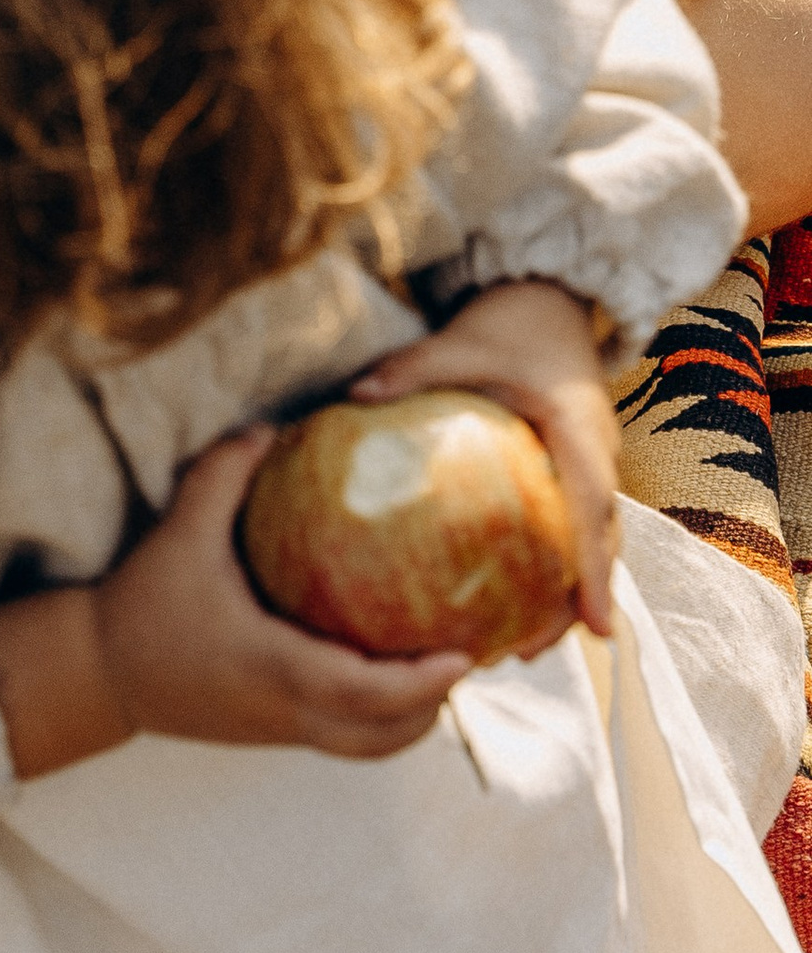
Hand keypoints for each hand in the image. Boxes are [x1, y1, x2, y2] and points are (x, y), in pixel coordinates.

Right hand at [0, 428, 468, 778]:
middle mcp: (286, 709)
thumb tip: (272, 427)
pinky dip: (381, 717)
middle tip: (464, 650)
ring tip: (436, 664)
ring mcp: (282, 728)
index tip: (464, 654)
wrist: (99, 676)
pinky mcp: (273, 732)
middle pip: (386, 736)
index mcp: (274, 668)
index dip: (422, 683)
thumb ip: (222, 477)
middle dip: (435, 704)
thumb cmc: (142, 605)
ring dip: (412, 717)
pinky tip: (385, 667)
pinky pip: (347, 736)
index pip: (366, 693)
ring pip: (370, 747)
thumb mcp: (179, 534)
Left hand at [348, 277, 616, 635]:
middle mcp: (595, 457)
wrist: (549, 299)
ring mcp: (588, 466)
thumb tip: (354, 395)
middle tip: (532, 653)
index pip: (594, 512)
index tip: (598, 628)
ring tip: (517, 647)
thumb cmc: (509, 322)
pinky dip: (546, 564)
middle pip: (599, 545)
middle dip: (577, 603)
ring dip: (564, 593)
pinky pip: (566, 524)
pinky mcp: (570, 469)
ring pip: (589, 542)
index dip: (596, 572)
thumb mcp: (461, 342)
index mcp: (578, 434)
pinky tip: (500, 598)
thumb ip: (412, 369)